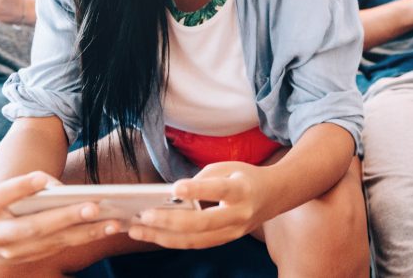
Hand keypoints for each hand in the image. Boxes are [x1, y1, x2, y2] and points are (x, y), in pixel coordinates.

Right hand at [0, 172, 117, 263]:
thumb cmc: (10, 197)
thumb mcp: (14, 186)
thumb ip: (34, 184)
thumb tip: (66, 193)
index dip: (18, 187)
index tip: (39, 176)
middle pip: (33, 226)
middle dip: (66, 217)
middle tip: (93, 207)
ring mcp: (11, 253)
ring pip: (51, 242)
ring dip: (85, 232)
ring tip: (112, 222)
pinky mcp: (29, 259)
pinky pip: (59, 248)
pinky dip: (84, 237)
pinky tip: (106, 229)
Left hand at [128, 161, 271, 248]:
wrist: (274, 196)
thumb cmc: (245, 176)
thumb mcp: (228, 167)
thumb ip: (203, 179)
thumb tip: (173, 196)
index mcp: (242, 189)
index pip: (218, 190)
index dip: (197, 190)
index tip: (174, 188)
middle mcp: (239, 215)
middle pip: (202, 223)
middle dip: (170, 221)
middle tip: (144, 215)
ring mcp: (233, 232)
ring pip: (195, 240)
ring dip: (163, 237)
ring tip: (137, 230)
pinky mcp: (225, 240)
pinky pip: (196, 244)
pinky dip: (172, 240)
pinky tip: (153, 234)